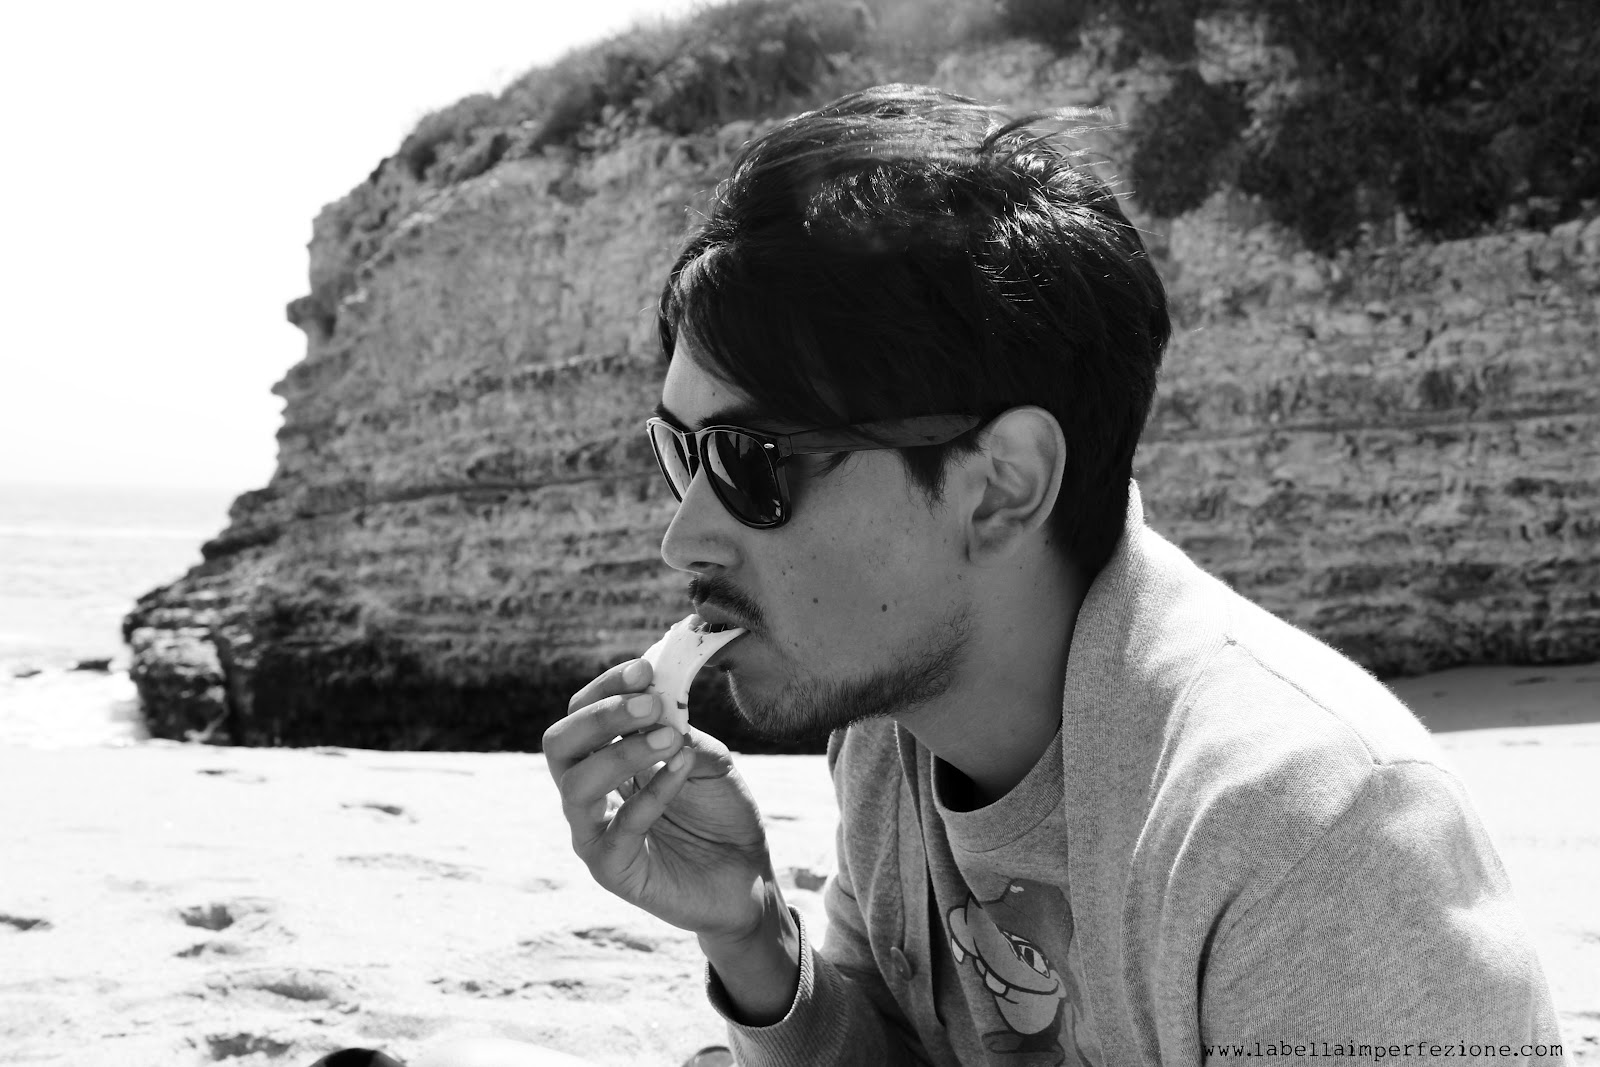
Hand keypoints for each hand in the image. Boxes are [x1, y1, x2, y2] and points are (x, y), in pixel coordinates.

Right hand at [544, 657, 775, 941]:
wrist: (747, 878)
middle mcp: (588, 796)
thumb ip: (679, 731)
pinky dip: (652, 791)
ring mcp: (594, 834)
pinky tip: (681, 769)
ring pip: (575, 785)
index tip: (644, 670)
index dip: (607, 687)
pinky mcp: (611, 870)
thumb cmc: (721, 815)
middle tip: (649, 704)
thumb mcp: (707, 760)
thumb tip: (656, 702)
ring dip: (621, 751)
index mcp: (604, 761)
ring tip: (668, 737)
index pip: (580, 714)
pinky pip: (619, 827)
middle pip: (559, 745)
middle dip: (599, 715)